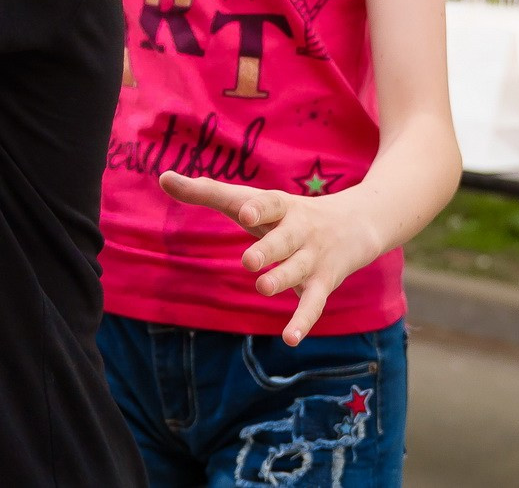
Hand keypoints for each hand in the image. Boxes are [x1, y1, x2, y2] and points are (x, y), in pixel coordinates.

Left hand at [159, 172, 381, 346]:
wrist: (356, 223)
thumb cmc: (285, 213)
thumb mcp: (252, 200)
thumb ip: (207, 191)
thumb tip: (162, 178)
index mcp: (280, 206)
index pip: (268, 203)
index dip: (257, 208)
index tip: (243, 210)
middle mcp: (299, 230)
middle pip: (284, 239)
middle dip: (269, 248)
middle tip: (249, 259)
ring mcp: (313, 257)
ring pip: (298, 270)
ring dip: (281, 279)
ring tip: (262, 287)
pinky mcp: (322, 283)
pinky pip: (314, 304)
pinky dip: (303, 321)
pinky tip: (290, 339)